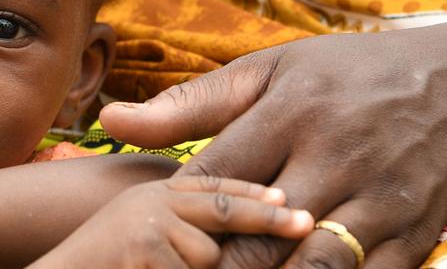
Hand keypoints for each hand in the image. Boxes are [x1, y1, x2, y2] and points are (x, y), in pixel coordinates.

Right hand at [32, 176, 313, 268]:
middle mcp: (150, 200)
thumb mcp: (140, 238)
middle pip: (222, 210)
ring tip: (156, 268)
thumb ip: (180, 226)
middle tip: (306, 223)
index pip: (212, 185)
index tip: (291, 203)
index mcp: (151, 195)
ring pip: (211, 254)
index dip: (253, 194)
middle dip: (264, 222)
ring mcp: (146, 222)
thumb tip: (226, 238)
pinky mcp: (145, 246)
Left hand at [99, 21, 446, 267]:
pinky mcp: (414, 236)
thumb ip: (190, 104)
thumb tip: (112, 121)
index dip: (176, 217)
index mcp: (293, 112)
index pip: (217, 180)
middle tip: (173, 267)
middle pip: (258, 235)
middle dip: (213, 262)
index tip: (145, 237)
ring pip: (310, 268)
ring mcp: (380, 201)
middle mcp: (337, 157)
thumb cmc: (349, 74)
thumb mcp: (271, 70)